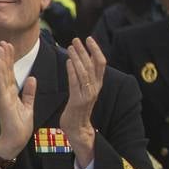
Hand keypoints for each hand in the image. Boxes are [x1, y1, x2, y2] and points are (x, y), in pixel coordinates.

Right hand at [0, 40, 35, 159]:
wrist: (15, 139)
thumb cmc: (20, 126)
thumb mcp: (28, 106)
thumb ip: (29, 92)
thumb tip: (32, 78)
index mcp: (11, 94)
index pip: (11, 73)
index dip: (10, 60)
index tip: (10, 48)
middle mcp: (5, 93)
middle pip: (5, 71)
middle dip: (5, 56)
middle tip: (3, 42)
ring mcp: (3, 96)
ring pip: (2, 74)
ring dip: (2, 60)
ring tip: (1, 47)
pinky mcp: (3, 101)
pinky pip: (2, 84)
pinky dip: (1, 72)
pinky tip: (2, 62)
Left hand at [60, 36, 104, 167]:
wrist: (77, 129)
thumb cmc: (77, 110)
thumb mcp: (83, 91)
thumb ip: (83, 79)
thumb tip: (79, 63)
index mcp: (97, 85)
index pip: (100, 63)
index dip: (95, 50)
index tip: (89, 39)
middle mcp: (94, 88)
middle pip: (92, 64)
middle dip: (85, 50)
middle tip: (77, 39)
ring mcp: (87, 94)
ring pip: (85, 72)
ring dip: (78, 57)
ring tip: (71, 47)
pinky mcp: (78, 100)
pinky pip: (76, 83)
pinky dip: (72, 71)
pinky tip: (68, 61)